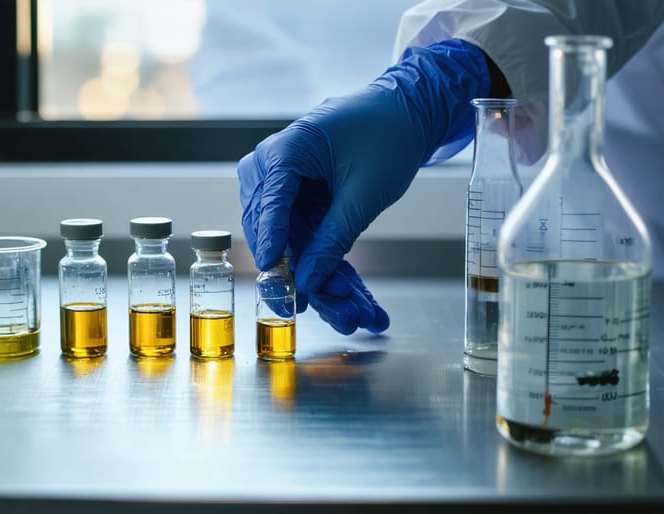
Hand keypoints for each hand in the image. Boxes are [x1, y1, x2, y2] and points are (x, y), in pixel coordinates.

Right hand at [239, 39, 490, 333]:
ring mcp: (283, 186)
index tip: (279, 286)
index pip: (268, 209)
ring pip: (292, 246)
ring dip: (322, 281)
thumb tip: (307, 282)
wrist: (406, 113)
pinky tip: (355, 300)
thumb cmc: (387, 137)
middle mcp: (271, 168)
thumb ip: (332, 238)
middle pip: (275, 235)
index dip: (273, 252)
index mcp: (284, 152)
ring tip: (354, 314)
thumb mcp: (363, 195)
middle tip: (333, 313)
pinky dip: (328, 266)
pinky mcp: (299, 201)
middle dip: (306, 278)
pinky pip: (307, 240)